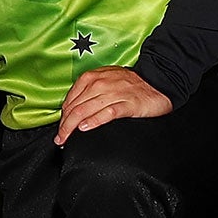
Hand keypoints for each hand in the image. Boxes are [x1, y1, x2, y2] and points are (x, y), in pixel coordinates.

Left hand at [55, 66, 170, 143]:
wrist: (159, 81)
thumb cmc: (130, 84)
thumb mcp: (104, 81)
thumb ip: (88, 92)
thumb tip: (71, 111)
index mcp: (91, 78)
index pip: (69, 101)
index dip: (61, 117)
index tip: (59, 130)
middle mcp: (99, 84)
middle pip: (74, 108)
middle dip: (64, 126)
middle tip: (59, 139)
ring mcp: (114, 93)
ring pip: (85, 111)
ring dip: (72, 127)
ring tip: (66, 139)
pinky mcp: (128, 104)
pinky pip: (107, 113)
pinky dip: (94, 121)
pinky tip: (85, 128)